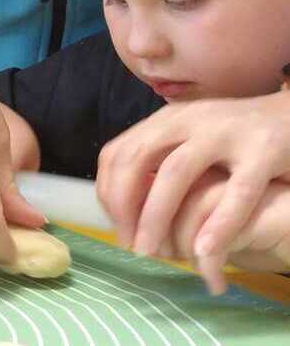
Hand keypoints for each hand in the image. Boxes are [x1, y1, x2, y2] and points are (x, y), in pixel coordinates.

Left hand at [97, 89, 289, 287]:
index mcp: (167, 119)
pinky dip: (219, 223)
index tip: (114, 226)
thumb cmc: (234, 137)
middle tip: (128, 243)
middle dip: (125, 205)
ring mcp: (225, 133)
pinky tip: (204, 250)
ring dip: (156, 215)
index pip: (119, 152)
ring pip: (176, 173)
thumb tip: (121, 201)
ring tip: (151, 252)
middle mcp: (189, 120)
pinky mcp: (263, 151)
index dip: (108, 191)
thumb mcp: (190, 137)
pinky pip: (237, 191)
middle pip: (138, 159)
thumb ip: (159, 158)